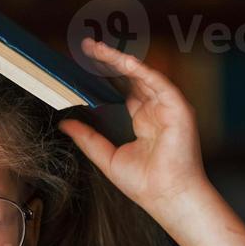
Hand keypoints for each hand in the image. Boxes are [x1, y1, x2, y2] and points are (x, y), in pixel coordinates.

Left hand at [57, 37, 209, 221]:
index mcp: (143, 121)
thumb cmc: (145, 184)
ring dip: (119, 60)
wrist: (167, 198)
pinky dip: (141, 70)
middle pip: (131, 78)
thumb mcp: (107, 157)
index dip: (104, 75)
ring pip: (142, 75)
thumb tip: (65, 123)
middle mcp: (157, 110)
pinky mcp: (179, 108)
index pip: (123, 89)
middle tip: (86, 47)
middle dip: (108, 61)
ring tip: (97, 49)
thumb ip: (87, 138)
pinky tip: (122, 61)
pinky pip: (158, 82)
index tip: (82, 63)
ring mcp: (169, 108)